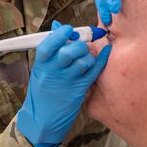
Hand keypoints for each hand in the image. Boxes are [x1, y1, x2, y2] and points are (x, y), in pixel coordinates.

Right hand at [17, 21, 111, 146]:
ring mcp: (66, 83)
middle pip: (70, 51)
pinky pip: (93, 72)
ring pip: (83, 61)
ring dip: (89, 56)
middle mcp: (52, 73)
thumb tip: (58, 26)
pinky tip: (105, 53)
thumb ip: (50, 51)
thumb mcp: (40, 71)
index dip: (61, 34)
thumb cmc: (41, 93)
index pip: (49, 44)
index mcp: (41, 65)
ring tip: (86, 59)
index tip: (69, 30)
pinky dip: (101, 61)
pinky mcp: (78, 91)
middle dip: (80, 44)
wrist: (41, 121)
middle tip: (81, 45)